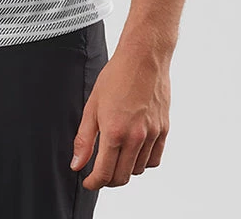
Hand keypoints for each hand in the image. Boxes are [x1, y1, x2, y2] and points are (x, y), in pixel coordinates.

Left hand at [71, 44, 170, 190]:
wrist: (144, 58)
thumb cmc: (116, 76)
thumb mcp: (92, 106)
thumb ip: (84, 139)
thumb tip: (77, 164)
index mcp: (114, 132)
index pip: (104, 174)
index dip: (93, 183)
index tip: (88, 182)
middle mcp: (135, 137)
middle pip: (122, 177)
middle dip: (108, 180)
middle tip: (100, 172)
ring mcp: (152, 134)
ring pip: (138, 170)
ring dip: (125, 170)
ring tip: (116, 157)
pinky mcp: (164, 130)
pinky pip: (154, 159)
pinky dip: (143, 162)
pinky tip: (134, 151)